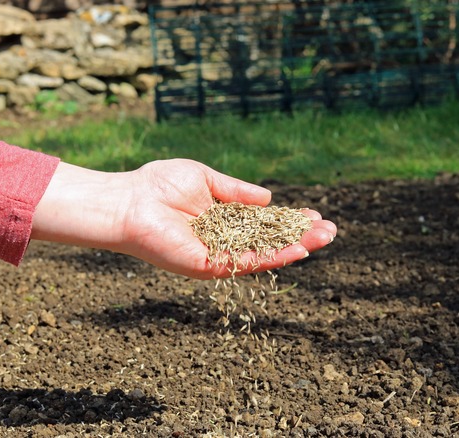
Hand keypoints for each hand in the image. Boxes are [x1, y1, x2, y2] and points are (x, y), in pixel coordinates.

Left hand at [31, 159, 336, 278]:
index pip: (263, 223)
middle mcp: (223, 240)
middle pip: (270, 241)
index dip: (289, 220)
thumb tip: (270, 198)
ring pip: (264, 254)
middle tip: (330, 230)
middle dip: (300, 235)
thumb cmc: (157, 185)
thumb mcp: (207, 179)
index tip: (313, 214)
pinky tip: (297, 249)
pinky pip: (246, 263)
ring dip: (295, 248)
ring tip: (324, 238)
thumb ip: (237, 191)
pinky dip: (273, 258)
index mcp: (222, 220)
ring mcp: (218, 255)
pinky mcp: (209, 266)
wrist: (128, 202)